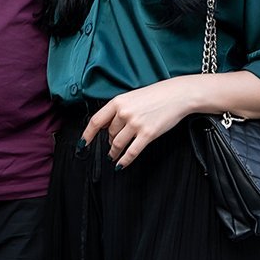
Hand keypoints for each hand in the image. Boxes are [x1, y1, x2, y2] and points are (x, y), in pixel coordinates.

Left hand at [82, 79, 197, 167]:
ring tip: (113, 157)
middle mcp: (124, 113)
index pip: (96, 121)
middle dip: (109, 141)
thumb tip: (107, 127)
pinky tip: (121, 164)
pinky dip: (124, 160)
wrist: (177, 95)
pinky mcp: (147, 134)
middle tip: (112, 145)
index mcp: (118, 102)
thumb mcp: (132, 97)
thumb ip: (118, 110)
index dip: (87, 135)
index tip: (82, 144)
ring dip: (114, 153)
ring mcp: (136, 124)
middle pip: (109, 134)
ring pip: (117, 144)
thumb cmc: (156, 95)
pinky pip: (131, 152)